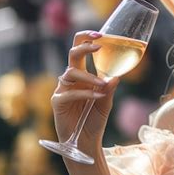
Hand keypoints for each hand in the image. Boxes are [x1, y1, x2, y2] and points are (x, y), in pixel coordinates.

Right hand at [51, 30, 119, 146]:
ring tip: (101, 85)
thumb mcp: (107, 102)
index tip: (100, 34)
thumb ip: (109, 89)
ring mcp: (63, 89)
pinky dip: (85, 93)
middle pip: (73, 54)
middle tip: (99, 45)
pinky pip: (69, 92)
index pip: (81, 51)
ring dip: (89, 77)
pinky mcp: (57, 101)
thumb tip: (116, 76)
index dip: (87, 39)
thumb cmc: (95, 119)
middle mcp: (71, 79)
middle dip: (85, 46)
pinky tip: (98, 97)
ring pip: (71, 72)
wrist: (86, 140)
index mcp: (83, 74)